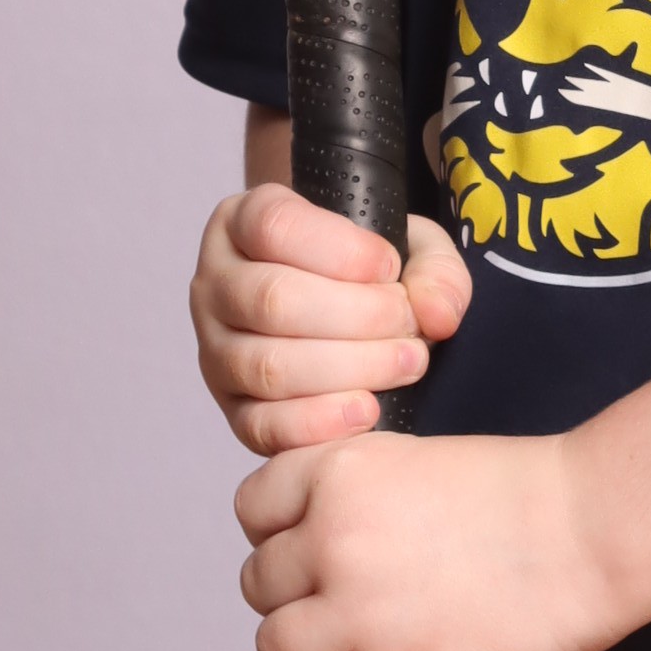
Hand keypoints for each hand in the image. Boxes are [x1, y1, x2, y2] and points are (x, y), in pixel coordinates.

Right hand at [189, 180, 470, 452]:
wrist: (346, 324)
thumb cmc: (366, 277)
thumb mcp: (408, 249)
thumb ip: (434, 269)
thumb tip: (435, 314)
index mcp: (242, 224)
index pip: (274, 226)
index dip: (342, 250)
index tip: (389, 268)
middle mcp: (216, 285)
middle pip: (272, 299)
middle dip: (359, 316)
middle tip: (409, 325)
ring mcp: (216, 352)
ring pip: (269, 366)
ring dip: (351, 368)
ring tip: (405, 362)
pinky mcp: (232, 412)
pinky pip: (263, 425)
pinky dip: (320, 423)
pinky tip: (367, 411)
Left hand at [235, 424, 625, 650]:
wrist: (592, 534)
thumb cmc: (525, 497)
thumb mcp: (414, 461)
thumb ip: (351, 495)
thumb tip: (301, 542)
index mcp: (340, 471)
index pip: (253, 509)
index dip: (282, 533)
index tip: (314, 547)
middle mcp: (334, 536)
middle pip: (260, 582)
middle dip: (295, 593)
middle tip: (345, 601)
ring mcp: (358, 608)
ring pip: (273, 645)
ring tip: (348, 649)